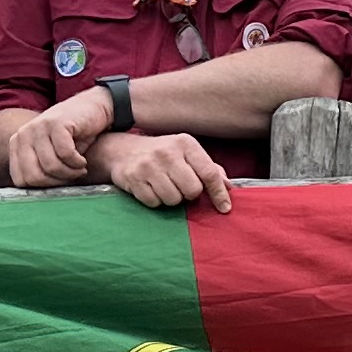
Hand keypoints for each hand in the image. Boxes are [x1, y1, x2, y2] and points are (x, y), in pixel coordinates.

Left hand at [0, 93, 111, 189]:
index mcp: (18, 144)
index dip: (44, 187)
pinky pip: (65, 154)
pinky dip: (77, 162)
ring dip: (70, 173)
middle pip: (34, 176)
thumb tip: (32, 203)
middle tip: (72, 176)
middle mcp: (24, 134)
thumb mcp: (50, 154)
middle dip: (57, 182)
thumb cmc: (73, 138)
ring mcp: (38, 126)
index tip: (59, 181)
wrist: (93, 109)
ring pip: (51, 166)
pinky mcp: (56, 122)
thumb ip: (38, 170)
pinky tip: (82, 159)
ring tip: (79, 167)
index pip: (21, 180)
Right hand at [98, 128, 232, 213]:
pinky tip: (151, 189)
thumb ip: (209, 168)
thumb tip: (228, 186)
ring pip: (173, 199)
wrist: (123, 150)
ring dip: (172, 199)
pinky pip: (154, 203)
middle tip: (182, 188)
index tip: (225, 208)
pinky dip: (156, 201)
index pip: (209, 172)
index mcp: (185, 143)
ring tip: (165, 187)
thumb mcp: (187, 154)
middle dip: (190, 195)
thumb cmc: (162, 154)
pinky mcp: (134, 178)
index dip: (219, 193)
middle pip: (192, 190)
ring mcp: (149, 165)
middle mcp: (167, 152)